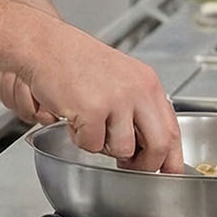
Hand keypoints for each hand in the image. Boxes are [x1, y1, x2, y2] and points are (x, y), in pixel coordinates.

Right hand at [19, 18, 182, 172]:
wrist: (44, 44)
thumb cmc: (75, 59)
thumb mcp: (120, 76)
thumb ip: (138, 105)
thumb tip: (148, 142)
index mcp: (147, 83)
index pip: (172, 129)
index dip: (170, 158)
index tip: (166, 172)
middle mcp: (137, 91)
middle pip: (158, 146)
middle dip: (144, 165)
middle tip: (128, 165)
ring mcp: (116, 101)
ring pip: (122, 150)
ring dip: (103, 147)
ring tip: (89, 126)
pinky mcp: (92, 110)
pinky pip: (91, 145)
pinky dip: (78, 138)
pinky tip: (73, 118)